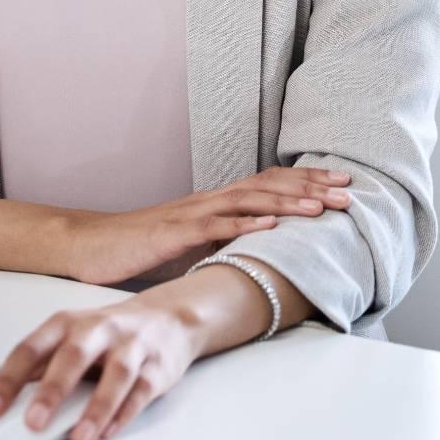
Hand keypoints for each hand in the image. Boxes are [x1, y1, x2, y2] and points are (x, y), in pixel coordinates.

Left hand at [0, 294, 202, 439]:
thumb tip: (9, 403)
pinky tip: (108, 432)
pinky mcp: (157, 367)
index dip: (8, 380)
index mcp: (66, 323)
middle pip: (73, 357)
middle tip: (33, 423)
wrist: (167, 317)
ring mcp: (130, 346)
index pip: (30, 349)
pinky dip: (124, 414)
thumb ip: (43, 366)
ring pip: (116, 376)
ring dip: (96, 409)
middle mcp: (98, 329)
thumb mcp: (71, 338)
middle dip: (52, 391)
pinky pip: (141, 391)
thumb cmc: (108, 334)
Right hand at [62, 165, 352, 285]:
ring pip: (247, 201)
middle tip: (350, 190)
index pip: (268, 186)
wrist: (90, 246)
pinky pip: (213, 227)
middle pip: (267, 186)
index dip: (306, 184)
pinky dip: (244, 224)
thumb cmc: (139, 249)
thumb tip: (258, 255)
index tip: (342, 185)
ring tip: (322, 207)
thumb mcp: (190, 246)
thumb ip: (222, 245)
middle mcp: (208, 201)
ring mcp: (191, 214)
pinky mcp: (174, 233)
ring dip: (288, 203)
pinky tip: (270, 226)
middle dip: (311, 188)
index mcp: (214, 204)